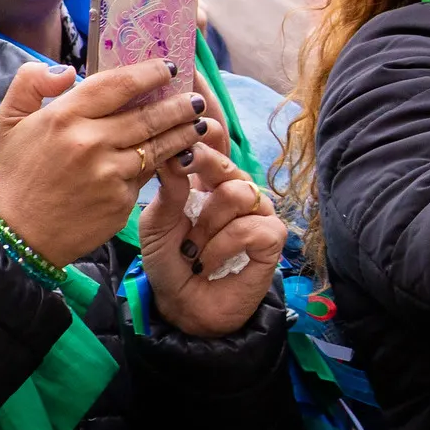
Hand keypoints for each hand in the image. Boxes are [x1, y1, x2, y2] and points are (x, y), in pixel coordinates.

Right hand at [0, 59, 209, 267]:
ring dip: (184, 131)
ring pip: (159, 144)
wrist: (22, 234)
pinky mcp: (121, 198)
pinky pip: (149, 173)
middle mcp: (90, 142)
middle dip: (179, 103)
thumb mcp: (9, 122)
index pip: (117, 85)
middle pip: (148, 114)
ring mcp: (109, 172)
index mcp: (64, 117)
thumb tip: (69, 70)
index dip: (148, 72)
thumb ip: (31, 84)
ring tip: (198, 121)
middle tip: (196, 96)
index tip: (168, 67)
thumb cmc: (20, 174)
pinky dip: (167, 161)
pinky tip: (180, 153)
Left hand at [138, 144, 285, 337]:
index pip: (216, 145)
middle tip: (185, 165)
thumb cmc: (171, 263)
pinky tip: (208, 264)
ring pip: (238, 194)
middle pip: (228, 162)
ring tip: (193, 250)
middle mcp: (238, 191)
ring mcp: (259, 213)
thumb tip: (177, 154)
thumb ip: (168, 192)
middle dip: (205, 162)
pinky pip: (249, 227)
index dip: (208, 131)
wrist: (184, 306)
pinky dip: (221, 247)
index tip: (189, 123)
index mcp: (208, 182)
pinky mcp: (273, 238)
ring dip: (207, 226)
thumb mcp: (156, 226)